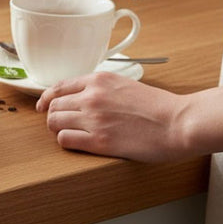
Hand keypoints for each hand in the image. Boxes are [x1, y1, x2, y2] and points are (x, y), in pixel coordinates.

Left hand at [35, 72, 192, 162]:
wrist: (180, 122)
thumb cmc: (159, 107)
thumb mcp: (125, 85)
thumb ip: (101, 88)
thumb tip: (82, 97)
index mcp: (98, 80)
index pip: (59, 87)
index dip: (46, 98)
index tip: (42, 106)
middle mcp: (92, 97)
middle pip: (53, 106)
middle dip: (53, 116)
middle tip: (60, 124)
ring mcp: (94, 119)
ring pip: (55, 122)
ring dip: (58, 129)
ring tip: (70, 134)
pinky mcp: (99, 141)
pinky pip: (65, 139)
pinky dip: (66, 141)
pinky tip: (77, 142)